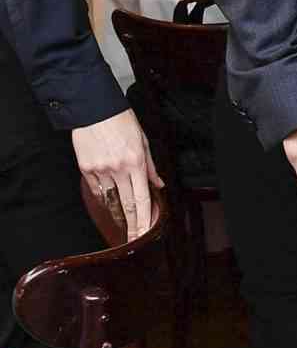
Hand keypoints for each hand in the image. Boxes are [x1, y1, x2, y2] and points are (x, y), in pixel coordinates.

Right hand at [71, 110, 161, 236]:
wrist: (92, 107)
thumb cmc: (120, 120)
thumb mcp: (143, 140)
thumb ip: (151, 166)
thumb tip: (158, 184)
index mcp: (136, 162)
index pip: (143, 199)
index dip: (145, 220)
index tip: (145, 234)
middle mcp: (119, 169)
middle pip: (127, 205)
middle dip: (132, 225)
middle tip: (134, 239)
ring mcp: (101, 170)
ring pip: (111, 200)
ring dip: (118, 214)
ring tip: (123, 225)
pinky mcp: (86, 168)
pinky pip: (97, 190)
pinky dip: (104, 196)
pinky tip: (108, 202)